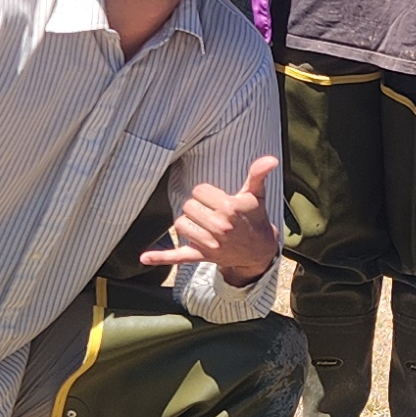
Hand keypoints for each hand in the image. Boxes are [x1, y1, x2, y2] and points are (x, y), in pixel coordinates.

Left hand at [139, 155, 280, 280]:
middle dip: (198, 207)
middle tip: (213, 213)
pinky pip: (176, 256)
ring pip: (180, 224)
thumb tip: (270, 159)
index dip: (207, 194)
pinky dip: (160, 256)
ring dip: (188, 223)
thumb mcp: (256, 195)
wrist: (258, 250)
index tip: (218, 200)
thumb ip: (258, 174)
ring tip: (204, 225)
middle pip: (188, 206)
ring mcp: (209, 243)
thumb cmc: (254, 218)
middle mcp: (218, 226)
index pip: (199, 191)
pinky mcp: (201, 256)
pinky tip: (144, 257)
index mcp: (229, 208)